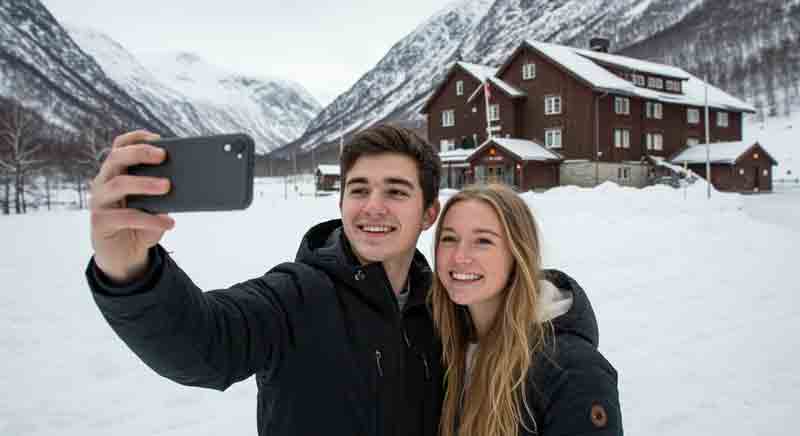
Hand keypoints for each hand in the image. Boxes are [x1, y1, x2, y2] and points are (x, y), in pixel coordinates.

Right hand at [89, 130, 174, 283]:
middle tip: (163, 156)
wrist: (124, 256)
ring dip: (145, 183)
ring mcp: (99, 202)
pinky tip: (169, 222)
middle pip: (116, 158)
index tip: (158, 138)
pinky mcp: (100, 222)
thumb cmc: (141, 225)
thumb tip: (184, 180)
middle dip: (140, 153)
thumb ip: (162, 192)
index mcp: (116, 173)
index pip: (120, 146)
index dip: (136, 138)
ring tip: (168, 186)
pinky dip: (150, 218)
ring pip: (118, 184)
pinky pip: (126, 216)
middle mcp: (103, 182)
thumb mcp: (154, 205)